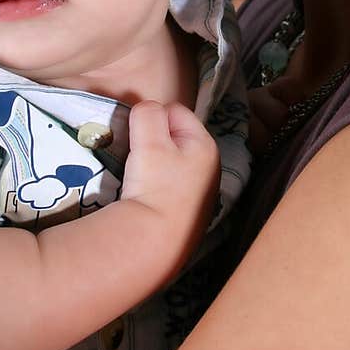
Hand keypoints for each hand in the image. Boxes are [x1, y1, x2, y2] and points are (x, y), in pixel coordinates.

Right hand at [120, 101, 219, 279]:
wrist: (156, 242)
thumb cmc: (156, 186)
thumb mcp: (149, 141)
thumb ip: (148, 114)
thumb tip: (146, 107)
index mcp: (205, 144)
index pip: (176, 110)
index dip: (153, 116)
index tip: (139, 133)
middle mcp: (211, 166)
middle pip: (175, 137)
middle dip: (155, 139)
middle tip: (139, 154)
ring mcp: (202, 191)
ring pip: (172, 161)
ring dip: (156, 162)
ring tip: (141, 176)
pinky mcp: (189, 211)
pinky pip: (171, 184)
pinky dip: (159, 184)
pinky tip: (148, 195)